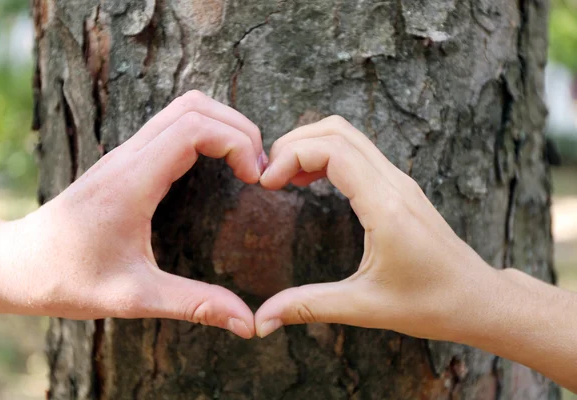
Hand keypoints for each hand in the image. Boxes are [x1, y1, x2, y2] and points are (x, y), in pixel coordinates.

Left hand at [0, 90, 265, 337]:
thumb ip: (195, 305)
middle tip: (258, 171)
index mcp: (131, 183)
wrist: (18, 265)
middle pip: (194, 106)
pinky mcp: (125, 160)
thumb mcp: (135, 297)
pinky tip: (219, 167)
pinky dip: (206, 133)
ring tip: (245, 166)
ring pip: (184, 109)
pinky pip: (172, 125)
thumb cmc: (68, 280)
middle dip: (238, 128)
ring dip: (223, 126)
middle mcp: (128, 158)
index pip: (194, 128)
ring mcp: (125, 154)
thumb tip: (246, 323)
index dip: (236, 142)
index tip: (254, 179)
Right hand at [255, 116, 493, 338]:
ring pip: (349, 136)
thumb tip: (262, 320)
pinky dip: (328, 155)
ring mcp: (400, 182)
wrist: (478, 299)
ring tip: (283, 175)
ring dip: (311, 145)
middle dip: (295, 143)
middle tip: (268, 174)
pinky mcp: (400, 188)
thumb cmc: (431, 304)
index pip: (334, 150)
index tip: (267, 183)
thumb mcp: (365, 308)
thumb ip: (309, 306)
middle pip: (338, 130)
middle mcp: (394, 184)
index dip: (292, 155)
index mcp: (386, 207)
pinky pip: (359, 153)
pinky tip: (310, 181)